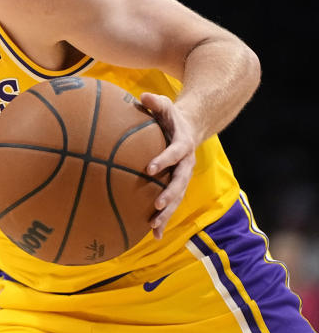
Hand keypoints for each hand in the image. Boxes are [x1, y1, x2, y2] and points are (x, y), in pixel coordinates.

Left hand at [139, 92, 197, 239]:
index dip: (164, 159)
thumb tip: (143, 96)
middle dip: (169, 194)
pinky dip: (163, 221)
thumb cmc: (170, 116)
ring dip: (167, 213)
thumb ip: (155, 101)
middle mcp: (186, 164)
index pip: (174, 153)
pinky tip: (152, 236)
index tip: (150, 168)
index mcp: (182, 144)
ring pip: (177, 198)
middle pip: (180, 182)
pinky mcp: (176, 186)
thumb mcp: (164, 105)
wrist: (190, 127)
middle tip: (157, 204)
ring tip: (154, 227)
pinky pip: (170, 205)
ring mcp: (183, 177)